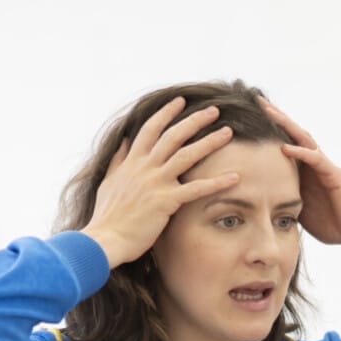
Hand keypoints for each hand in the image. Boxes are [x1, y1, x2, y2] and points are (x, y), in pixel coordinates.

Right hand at [83, 96, 240, 267]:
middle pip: (174, 136)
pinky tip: (235, 177)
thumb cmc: (107, 215)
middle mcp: (145, 167)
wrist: (105, 238)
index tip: (181, 101)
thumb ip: (118, 160)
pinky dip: (217, 182)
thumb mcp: (109, 181)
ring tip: (228, 132)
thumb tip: (124, 141)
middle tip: (214, 110)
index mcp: (132, 161)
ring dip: (210, 142)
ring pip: (187, 155)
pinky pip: (196, 189)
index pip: (151, 129)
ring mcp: (156, 182)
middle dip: (195, 120)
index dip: (167, 113)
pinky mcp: (166, 201)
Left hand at [259, 96, 340, 247]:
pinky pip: (316, 160)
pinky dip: (301, 152)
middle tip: (259, 100)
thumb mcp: (301, 212)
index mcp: (306, 171)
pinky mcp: (334, 175)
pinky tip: (285, 147)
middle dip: (277, 117)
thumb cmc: (334, 223)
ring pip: (304, 139)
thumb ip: (286, 202)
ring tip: (269, 112)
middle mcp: (315, 163)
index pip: (286, 144)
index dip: (270, 131)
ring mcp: (325, 167)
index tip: (249, 118)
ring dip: (286, 125)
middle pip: (294, 134)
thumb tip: (262, 204)